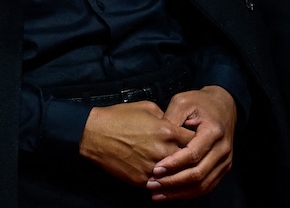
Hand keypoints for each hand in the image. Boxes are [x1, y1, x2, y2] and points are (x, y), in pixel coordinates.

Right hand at [79, 101, 195, 186]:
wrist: (92, 134)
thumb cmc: (117, 117)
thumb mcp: (145, 107)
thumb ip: (165, 116)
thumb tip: (174, 124)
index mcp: (167, 131)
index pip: (195, 140)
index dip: (196, 140)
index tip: (195, 142)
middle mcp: (163, 150)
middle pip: (189, 160)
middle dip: (189, 158)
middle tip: (189, 158)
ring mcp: (153, 166)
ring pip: (176, 175)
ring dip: (177, 172)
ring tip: (177, 170)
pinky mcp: (142, 179)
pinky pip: (160, 183)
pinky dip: (161, 180)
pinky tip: (161, 176)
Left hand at [147, 86, 236, 200]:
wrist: (223, 105)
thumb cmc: (200, 103)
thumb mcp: (182, 102)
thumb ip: (170, 119)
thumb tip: (155, 137)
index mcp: (213, 132)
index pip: (193, 154)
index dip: (174, 164)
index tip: (155, 169)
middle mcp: (223, 149)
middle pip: (199, 173)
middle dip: (173, 182)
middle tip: (152, 184)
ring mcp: (225, 161)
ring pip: (204, 184)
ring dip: (180, 192)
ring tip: (157, 194)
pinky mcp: (222, 168)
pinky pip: (207, 185)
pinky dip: (189, 192)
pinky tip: (171, 194)